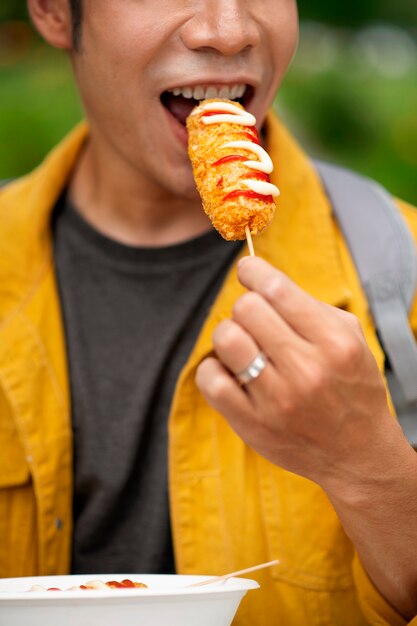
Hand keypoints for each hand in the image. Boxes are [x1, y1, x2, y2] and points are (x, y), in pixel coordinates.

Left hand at [196, 256, 402, 492]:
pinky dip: (213, 368)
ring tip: (243, 346)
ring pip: (226, 339)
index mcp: (334, 342)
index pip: (277, 289)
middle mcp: (307, 369)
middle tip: (255, 322)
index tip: (248, 271)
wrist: (358, 454)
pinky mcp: (253, 424)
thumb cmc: (351, 389)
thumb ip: (310, 307)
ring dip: (229, 335)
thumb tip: (261, 280)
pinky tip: (230, 371)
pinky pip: (211, 380)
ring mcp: (278, 400)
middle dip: (246, 307)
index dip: (253, 271)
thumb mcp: (351, 339)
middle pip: (246, 309)